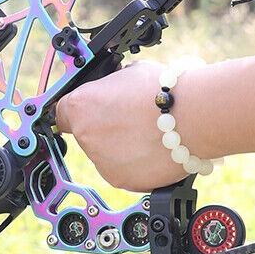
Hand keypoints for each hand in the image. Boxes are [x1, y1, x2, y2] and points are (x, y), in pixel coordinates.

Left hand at [55, 61, 189, 191]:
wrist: (193, 117)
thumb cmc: (163, 90)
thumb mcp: (129, 73)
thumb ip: (112, 85)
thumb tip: (114, 88)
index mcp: (81, 105)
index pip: (62, 111)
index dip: (78, 110)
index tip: (90, 110)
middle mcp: (86, 136)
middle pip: (87, 133)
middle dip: (104, 126)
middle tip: (130, 117)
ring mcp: (103, 162)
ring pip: (106, 153)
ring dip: (121, 145)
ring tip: (148, 132)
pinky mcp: (123, 180)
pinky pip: (124, 169)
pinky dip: (135, 162)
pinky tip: (153, 147)